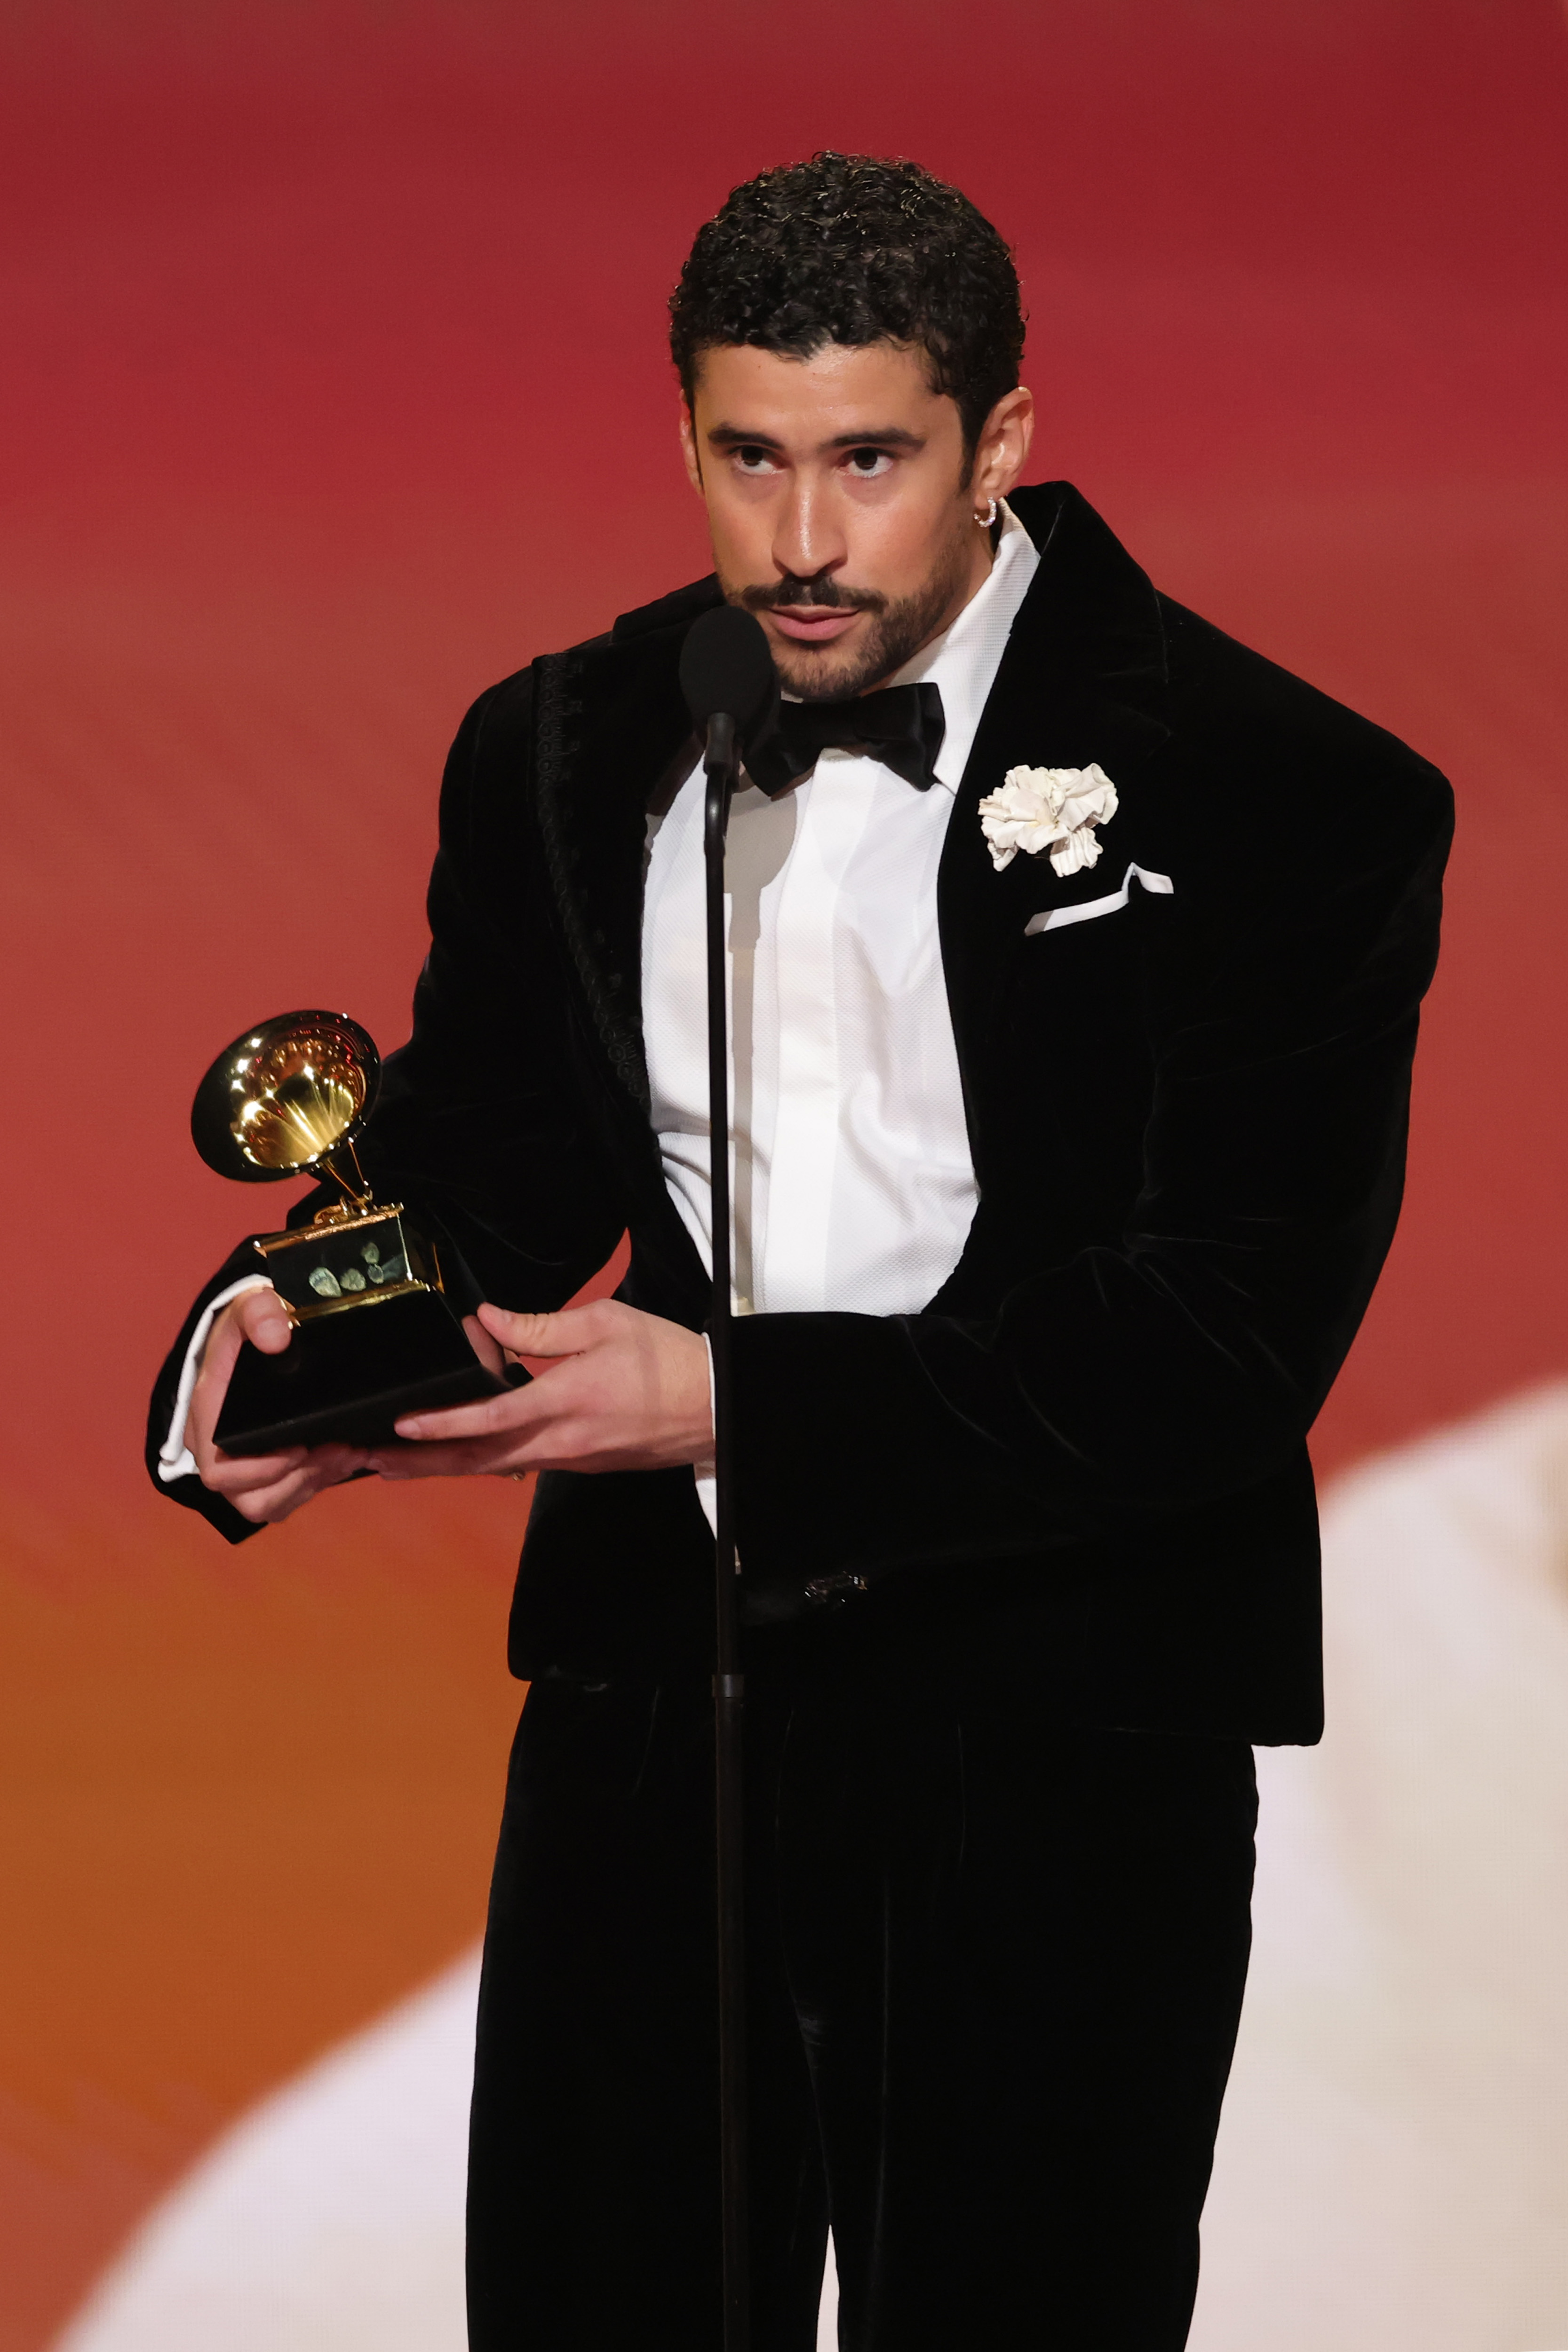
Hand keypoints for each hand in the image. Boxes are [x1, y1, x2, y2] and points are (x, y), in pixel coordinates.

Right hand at [186, 1287, 371, 1524]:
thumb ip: (259, 1313)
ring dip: (312, 1484)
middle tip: (340, 1449)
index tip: (300, 1446)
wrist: (257, 1334)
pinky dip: (318, 1483)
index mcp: (206, 1418)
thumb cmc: (248, 1325)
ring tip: (349, 1452)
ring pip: (270, 1504)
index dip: (260, 1470)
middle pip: (247, 1499)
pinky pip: (287, 1498)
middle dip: (297, 1481)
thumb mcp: (249, 1306)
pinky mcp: (265, 1469)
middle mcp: (216, 1451)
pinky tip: (346, 1456)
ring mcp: (241, 1465)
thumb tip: (277, 1338)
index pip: (218, 1469)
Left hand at [369, 1299, 712, 1481]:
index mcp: (566, 1401)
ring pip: (495, 1466)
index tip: (401, 1425)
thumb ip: (540, 1326)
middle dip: (422, 1462)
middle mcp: (562, 1442)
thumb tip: (489, 1320)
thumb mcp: (604, 1323)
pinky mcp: (581, 1463)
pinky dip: (482, 1459)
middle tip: (371, 1462)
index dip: (443, 1423)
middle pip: (479, 1458)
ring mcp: (571, 1459)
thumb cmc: (667, 1359)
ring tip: (396, 1464)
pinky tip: (460, 1452)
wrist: (717, 1407)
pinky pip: (521, 1462)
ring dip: (444, 1465)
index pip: (491, 1417)